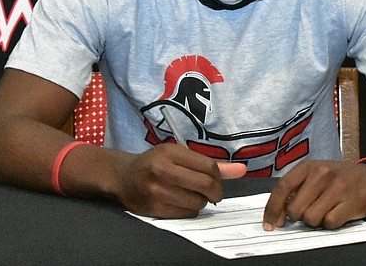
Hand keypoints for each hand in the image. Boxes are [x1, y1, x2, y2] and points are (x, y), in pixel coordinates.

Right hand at [113, 143, 245, 217]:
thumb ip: (210, 164)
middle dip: (215, 192)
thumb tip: (242, 170)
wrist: (123, 176)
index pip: (209, 166)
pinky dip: (190, 210)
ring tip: (194, 195)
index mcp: (171, 152)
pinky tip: (183, 202)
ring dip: (202, 202)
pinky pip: (186, 213)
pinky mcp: (154, 208)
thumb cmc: (155, 163)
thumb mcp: (179, 155)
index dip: (219, 177)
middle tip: (213, 193)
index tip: (217, 180)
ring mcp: (157, 190)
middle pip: (205, 185)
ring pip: (197, 202)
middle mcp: (162, 170)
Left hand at [262, 160, 365, 229]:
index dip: (272, 209)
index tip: (269, 224)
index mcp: (308, 166)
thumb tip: (278, 213)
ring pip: (311, 219)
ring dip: (316, 220)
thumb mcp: (316, 173)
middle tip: (310, 210)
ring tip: (326, 209)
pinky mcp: (351, 203)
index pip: (282, 188)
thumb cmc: (339, 177)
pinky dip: (331, 223)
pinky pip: (329, 223)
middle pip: (295, 209)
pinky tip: (338, 212)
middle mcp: (321, 174)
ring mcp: (337, 188)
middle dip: (299, 216)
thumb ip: (297, 188)